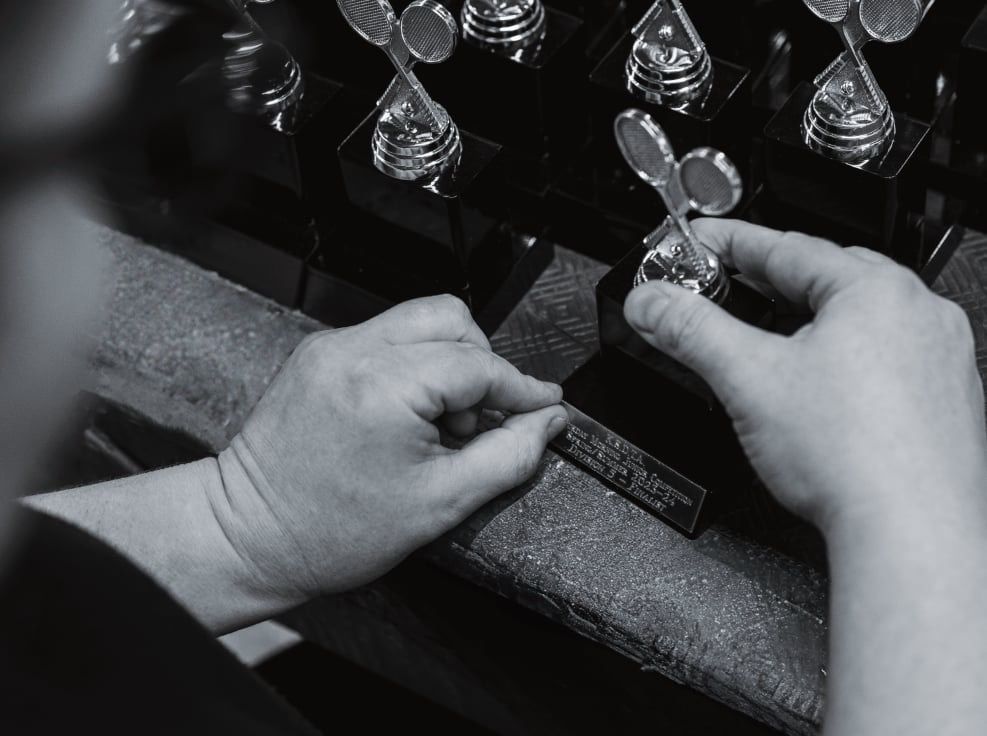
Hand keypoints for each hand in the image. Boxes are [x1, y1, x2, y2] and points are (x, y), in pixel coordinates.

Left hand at [213, 296, 566, 601]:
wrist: (250, 536)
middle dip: (482, 365)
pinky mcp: (318, 353)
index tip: (544, 405)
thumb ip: (509, 455)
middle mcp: (352, 351)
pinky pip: (387, 337)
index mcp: (382, 386)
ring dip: (448, 363)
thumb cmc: (330, 531)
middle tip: (480, 420)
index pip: (478, 364)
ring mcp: (330, 347)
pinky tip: (409, 415)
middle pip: (451, 320)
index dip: (520, 387)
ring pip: (420, 321)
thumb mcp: (441, 502)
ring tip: (440, 422)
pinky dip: (414, 367)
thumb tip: (546, 423)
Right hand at [624, 220, 986, 530]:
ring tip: (764, 342)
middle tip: (724, 290)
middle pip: (825, 278)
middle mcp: (919, 314)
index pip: (786, 247)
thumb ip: (690, 330)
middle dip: (768, 282)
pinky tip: (816, 388)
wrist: (911, 533)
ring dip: (806, 322)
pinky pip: (883, 358)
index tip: (700, 242)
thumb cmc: (855, 458)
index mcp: (876, 291)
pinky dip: (842, 359)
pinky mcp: (944, 401)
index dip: (730, 242)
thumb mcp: (748, 378)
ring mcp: (939, 358)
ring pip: (857, 321)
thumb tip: (653, 303)